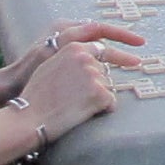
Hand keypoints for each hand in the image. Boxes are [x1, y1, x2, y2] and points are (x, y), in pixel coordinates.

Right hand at [20, 37, 137, 143]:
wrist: (30, 116)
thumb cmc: (36, 96)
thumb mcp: (50, 65)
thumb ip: (70, 58)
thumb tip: (87, 57)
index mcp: (74, 47)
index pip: (100, 49)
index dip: (115, 57)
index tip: (134, 60)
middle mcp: (86, 57)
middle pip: (105, 71)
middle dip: (97, 86)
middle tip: (78, 99)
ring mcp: (94, 75)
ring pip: (108, 88)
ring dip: (98, 99)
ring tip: (75, 106)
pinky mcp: (100, 93)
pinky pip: (111, 103)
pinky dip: (103, 110)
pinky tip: (83, 114)